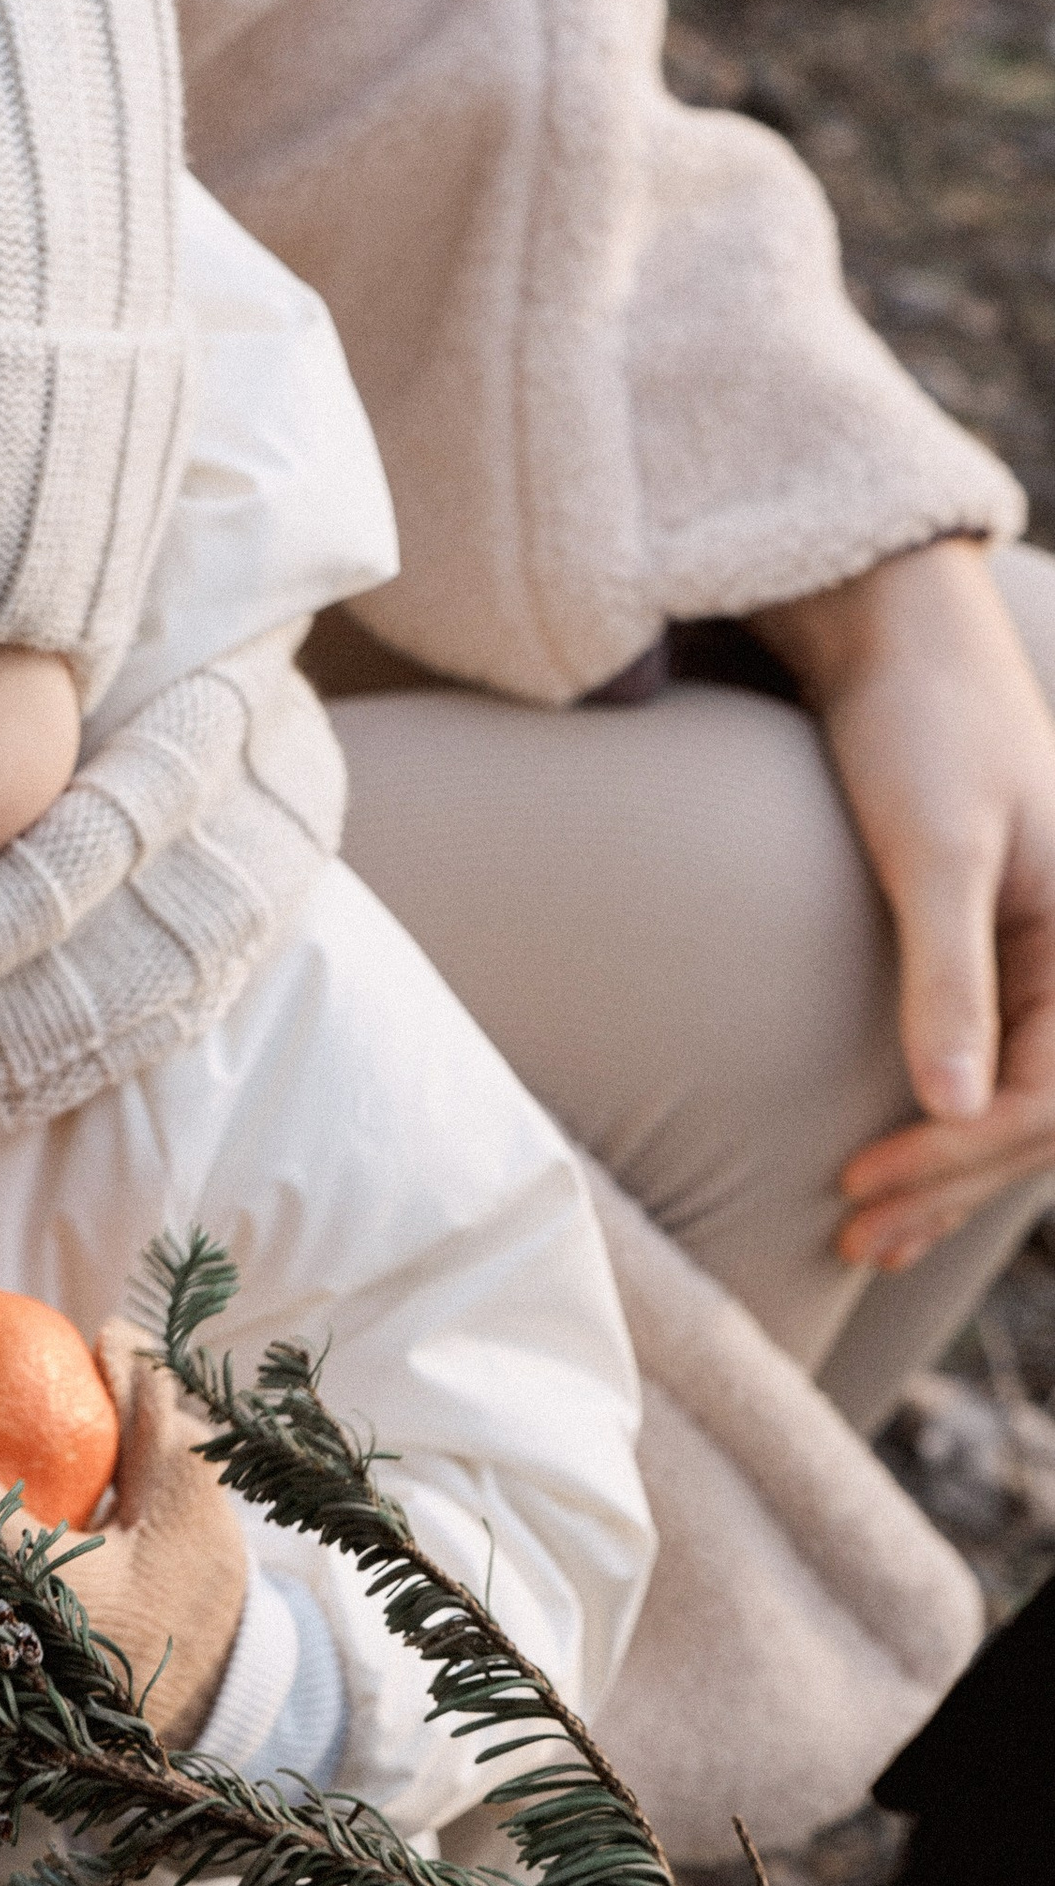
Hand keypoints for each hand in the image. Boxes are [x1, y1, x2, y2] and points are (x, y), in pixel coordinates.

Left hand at [755, 540, 1054, 1271]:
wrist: (898, 645)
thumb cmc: (919, 729)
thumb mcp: (932, 853)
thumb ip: (948, 979)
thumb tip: (957, 1105)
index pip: (1047, 1093)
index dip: (958, 1150)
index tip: (863, 1182)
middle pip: (1038, 1115)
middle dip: (948, 1180)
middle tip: (849, 1236)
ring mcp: (1051, 961)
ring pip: (1017, 1103)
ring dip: (947, 1175)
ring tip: (863, 1240)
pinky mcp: (1006, 959)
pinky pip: (996, 1068)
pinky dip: (946, 1131)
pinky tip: (895, 1184)